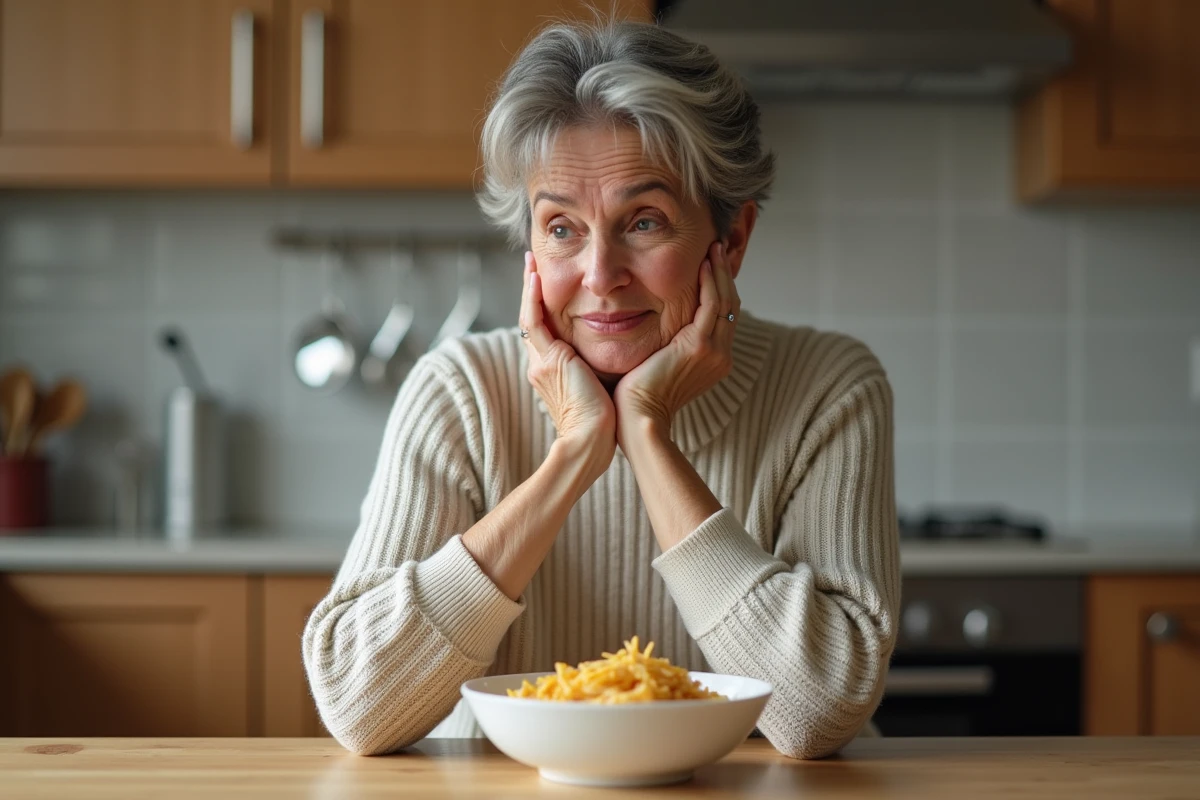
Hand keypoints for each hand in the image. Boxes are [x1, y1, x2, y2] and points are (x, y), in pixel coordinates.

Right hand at [519, 251, 615, 476]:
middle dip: (531, 290)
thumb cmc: (604, 423)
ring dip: (528, 286)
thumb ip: (601, 367)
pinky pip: (534, 322)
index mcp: (554, 369)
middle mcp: (542, 363)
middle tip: (533, 262)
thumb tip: (621, 356)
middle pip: (534, 317)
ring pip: (529, 315)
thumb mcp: (601, 387)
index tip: (546, 282)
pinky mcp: (548, 361)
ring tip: (530, 261)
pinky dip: (533, 298)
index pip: (546, 328)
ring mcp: (541, 361)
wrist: (592, 442)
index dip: (544, 304)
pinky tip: (536, 277)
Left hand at [613, 241, 739, 442]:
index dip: (719, 289)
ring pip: (725, 300)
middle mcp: (721, 355)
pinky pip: (712, 303)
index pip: (723, 317)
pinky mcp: (701, 345)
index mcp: (714, 361)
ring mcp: (715, 350)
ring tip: (713, 248)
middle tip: (717, 248)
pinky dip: (710, 280)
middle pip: (730, 305)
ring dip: (719, 271)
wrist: (638, 420)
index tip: (710, 266)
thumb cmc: (638, 400)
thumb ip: (666, 346)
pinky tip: (704, 262)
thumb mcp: (658, 366)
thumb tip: (654, 329)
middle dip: (724, 275)